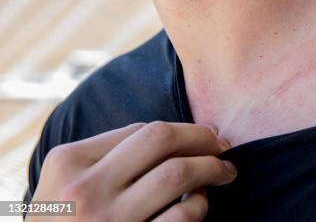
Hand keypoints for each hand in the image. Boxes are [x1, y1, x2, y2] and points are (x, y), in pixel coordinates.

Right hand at [29, 122, 236, 221]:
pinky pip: (181, 217)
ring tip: (224, 171)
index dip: (181, 130)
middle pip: (161, 139)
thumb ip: (103, 157)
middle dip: (202, 136)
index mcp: (68, 162)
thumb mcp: (62, 184)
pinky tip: (200, 204)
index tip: (202, 135)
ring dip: (211, 168)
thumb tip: (173, 136)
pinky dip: (199, 205)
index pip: (141, 130)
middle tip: (222, 144)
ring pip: (177, 174)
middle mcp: (85, 190)